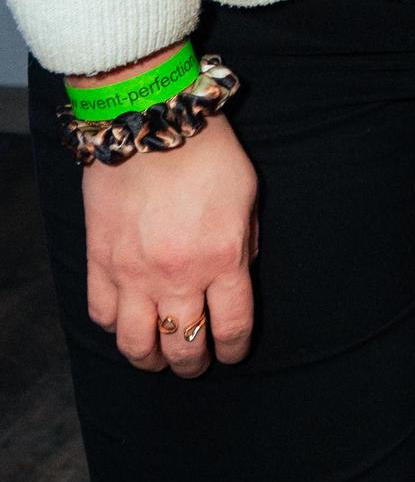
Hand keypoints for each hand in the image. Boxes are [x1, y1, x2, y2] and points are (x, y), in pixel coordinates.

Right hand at [83, 116, 258, 376]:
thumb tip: (237, 279)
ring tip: (156, 356)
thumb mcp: (248, 196)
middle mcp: (178, 276)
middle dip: (192, 363)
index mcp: (224, 260)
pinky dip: (114, 326)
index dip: (234, 350)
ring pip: (136, 345)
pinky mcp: (100, 260)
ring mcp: (133, 272)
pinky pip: (102, 314)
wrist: (150, 119)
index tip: (231, 353)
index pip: (232, 328)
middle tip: (194, 361)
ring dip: (149, 359)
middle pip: (184, 346)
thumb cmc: (208, 152)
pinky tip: (126, 320)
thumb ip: (245, 244)